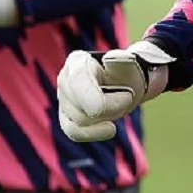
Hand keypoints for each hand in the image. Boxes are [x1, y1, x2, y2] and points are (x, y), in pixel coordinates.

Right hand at [57, 41, 174, 141]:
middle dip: (111, 108)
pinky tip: (110, 129)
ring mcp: (63, 100)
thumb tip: (110, 59)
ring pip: (79, 121)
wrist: (126, 85)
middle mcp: (64, 79)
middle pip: (80, 106)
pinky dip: (94, 133)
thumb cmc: (126, 73)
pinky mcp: (66, 118)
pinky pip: (74, 133)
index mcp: (77, 62)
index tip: (128, 97)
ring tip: (119, 107)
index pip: (78, 82)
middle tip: (128, 98)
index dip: (103, 98)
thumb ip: (121, 61)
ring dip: (106, 118)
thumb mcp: (129, 64)